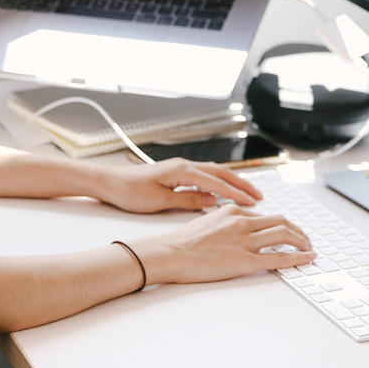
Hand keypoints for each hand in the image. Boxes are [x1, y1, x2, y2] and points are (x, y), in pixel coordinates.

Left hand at [94, 158, 262, 212]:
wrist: (110, 182)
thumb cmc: (129, 192)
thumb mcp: (158, 202)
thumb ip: (186, 200)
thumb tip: (210, 200)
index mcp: (181, 171)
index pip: (216, 182)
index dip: (236, 193)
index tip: (252, 202)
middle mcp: (184, 165)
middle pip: (220, 173)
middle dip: (241, 185)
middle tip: (259, 197)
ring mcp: (181, 167)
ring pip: (214, 173)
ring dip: (232, 182)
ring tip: (247, 194)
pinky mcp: (176, 173)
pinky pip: (204, 176)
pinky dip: (219, 182)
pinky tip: (223, 192)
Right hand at [132, 203, 315, 284]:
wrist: (171, 253)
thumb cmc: (182, 242)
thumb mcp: (206, 222)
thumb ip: (224, 222)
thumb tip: (234, 228)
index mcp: (232, 211)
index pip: (264, 215)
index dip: (279, 223)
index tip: (286, 230)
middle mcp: (242, 222)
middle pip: (280, 221)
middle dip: (296, 229)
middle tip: (304, 238)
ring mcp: (246, 241)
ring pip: (284, 234)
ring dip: (301, 240)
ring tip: (309, 247)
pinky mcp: (246, 261)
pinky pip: (279, 257)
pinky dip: (298, 257)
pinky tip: (308, 258)